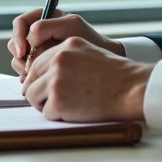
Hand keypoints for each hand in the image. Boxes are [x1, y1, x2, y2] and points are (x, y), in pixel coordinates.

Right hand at [9, 8, 125, 76]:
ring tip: (36, 75)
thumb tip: (28, 40)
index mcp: (47, 19)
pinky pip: (26, 71)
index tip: (25, 52)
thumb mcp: (71, 27)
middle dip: (20, 55)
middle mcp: (40, 35)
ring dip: (23, 67)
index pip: (21, 23)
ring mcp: (39, 52)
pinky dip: (29, 77)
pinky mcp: (41, 67)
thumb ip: (46, 27)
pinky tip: (40, 81)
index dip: (19, 37)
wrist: (103, 63)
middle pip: (15, 42)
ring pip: (18, 58)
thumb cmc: (90, 41)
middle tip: (28, 68)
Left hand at [21, 36, 151, 121]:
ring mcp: (56, 80)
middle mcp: (59, 60)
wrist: (130, 88)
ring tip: (65, 105)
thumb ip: (65, 57)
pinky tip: (74, 111)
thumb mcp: (88, 53)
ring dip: (45, 104)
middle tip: (52, 100)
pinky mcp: (58, 101)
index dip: (38, 78)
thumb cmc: (115, 74)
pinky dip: (57, 115)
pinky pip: (45, 112)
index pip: (37, 62)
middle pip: (30, 80)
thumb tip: (43, 73)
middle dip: (38, 92)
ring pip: (32, 96)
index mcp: (66, 46)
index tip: (44, 86)